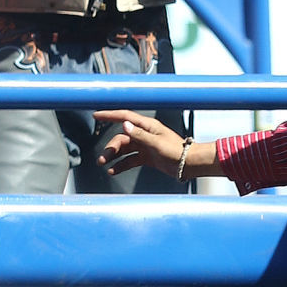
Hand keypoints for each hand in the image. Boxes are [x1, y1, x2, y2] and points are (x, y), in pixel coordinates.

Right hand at [95, 109, 215, 180]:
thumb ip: (140, 135)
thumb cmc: (177, 151)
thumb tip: (124, 125)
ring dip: (114, 156)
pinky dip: (121, 165)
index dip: (109, 115)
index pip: (124, 117)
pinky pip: (130, 160)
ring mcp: (145, 146)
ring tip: (104, 164)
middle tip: (103, 158)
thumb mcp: (156, 143)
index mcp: (147, 126)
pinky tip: (113, 170)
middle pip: (121, 138)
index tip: (96, 116)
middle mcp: (145, 134)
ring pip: (124, 150)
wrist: (190, 164)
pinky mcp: (147, 157)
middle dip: (111, 147)